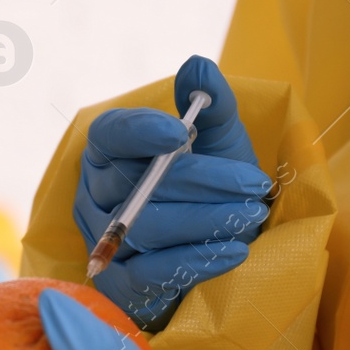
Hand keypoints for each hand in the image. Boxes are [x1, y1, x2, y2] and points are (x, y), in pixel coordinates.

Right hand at [75, 55, 271, 329]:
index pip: (109, 135)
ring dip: (204, 220)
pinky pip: (150, 272)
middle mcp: (95, 194)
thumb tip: (199, 66)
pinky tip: (235, 250)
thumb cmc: (210, 189)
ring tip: (251, 215)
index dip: (139, 133)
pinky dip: (195, 260)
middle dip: (200, 182)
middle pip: (136, 185)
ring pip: (146, 228)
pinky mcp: (119, 283)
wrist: (210, 248)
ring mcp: (103, 240)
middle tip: (254, 184)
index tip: (179, 132)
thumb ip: (211, 105)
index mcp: (109, 152)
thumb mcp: (219, 143)